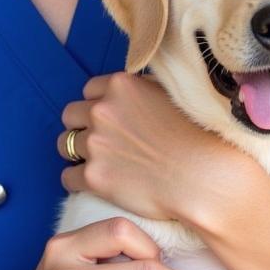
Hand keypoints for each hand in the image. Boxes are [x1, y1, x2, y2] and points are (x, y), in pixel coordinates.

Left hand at [58, 72, 235, 222]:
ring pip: (64, 144)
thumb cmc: (197, 135)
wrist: (204, 176)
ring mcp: (95, 144)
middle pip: (71, 115)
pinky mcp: (93, 178)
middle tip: (101, 140)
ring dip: (77, 152)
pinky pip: (68, 177)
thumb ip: (143, 87)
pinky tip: (95, 183)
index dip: (99, 104)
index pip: (89, 90)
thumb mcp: (171, 92)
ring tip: (97, 161)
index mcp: (120, 86)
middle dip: (82, 126)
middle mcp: (102, 110)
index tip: (110, 118)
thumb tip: (134, 86)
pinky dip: (78, 181)